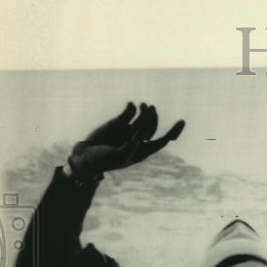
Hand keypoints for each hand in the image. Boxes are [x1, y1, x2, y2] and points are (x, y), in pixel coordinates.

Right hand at [67, 102, 183, 177]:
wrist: (84, 155)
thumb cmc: (102, 160)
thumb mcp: (118, 155)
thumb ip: (130, 146)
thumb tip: (140, 135)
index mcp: (142, 151)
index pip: (163, 140)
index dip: (173, 131)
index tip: (182, 121)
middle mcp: (137, 140)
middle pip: (152, 127)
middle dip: (153, 119)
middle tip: (149, 110)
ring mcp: (128, 130)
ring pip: (143, 119)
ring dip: (146, 112)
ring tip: (144, 106)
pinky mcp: (118, 122)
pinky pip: (129, 113)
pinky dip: (131, 109)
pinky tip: (132, 106)